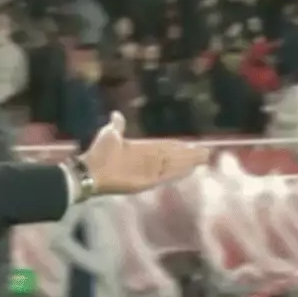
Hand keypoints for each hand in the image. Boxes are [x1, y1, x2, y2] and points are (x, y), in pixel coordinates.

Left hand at [80, 112, 209, 195]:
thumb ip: (117, 125)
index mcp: (140, 149)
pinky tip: (191, 169)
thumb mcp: (109, 134)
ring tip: (204, 159)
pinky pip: (166, 176)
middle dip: (189, 154)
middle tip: (207, 152)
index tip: (191, 143)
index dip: (178, 145)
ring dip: (188, 162)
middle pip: (173, 156)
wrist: (90, 170)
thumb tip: (116, 114)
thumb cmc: (99, 152)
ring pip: (173, 165)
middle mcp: (147, 161)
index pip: (164, 147)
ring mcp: (148, 171)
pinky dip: (178, 172)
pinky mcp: (147, 182)